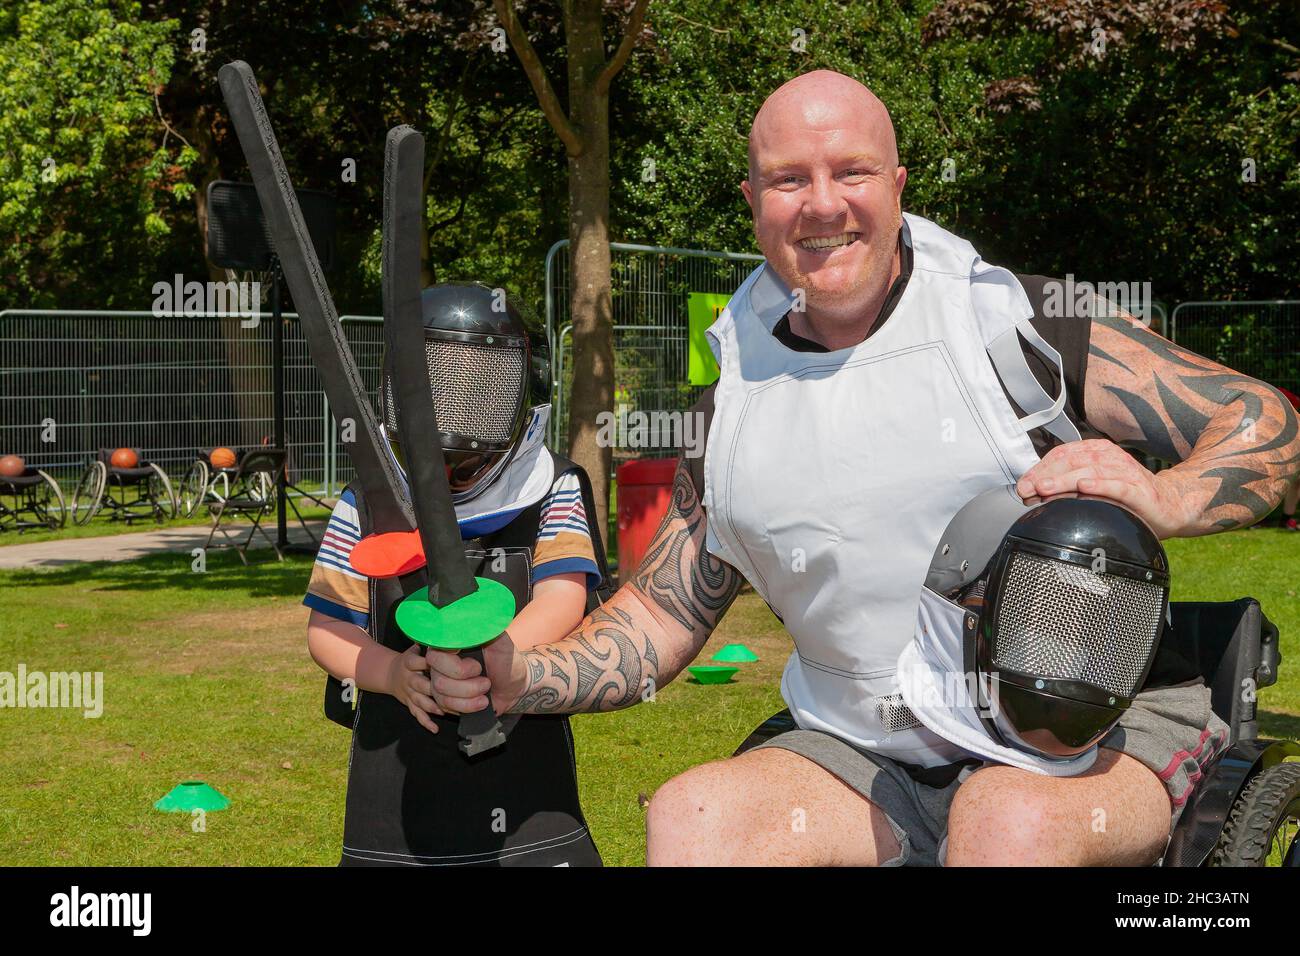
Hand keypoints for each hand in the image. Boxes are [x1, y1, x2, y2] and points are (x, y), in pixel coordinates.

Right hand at [385, 643, 444, 732]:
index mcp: (409, 663)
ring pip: (420, 702)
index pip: (417, 662)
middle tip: (452, 693)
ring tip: (447, 711)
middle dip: (434, 690)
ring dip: (434, 707)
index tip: (442, 664)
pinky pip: (416, 714)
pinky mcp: (409, 703)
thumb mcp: (413, 650)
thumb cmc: (408, 660)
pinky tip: (435, 729)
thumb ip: (427, 645)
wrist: (389, 674)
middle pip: (420, 685)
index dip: (428, 663)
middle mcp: (408, 678)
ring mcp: (408, 693)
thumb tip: (442, 635)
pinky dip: (425, 722)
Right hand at [425, 630, 528, 716]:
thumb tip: (469, 615)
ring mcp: (440, 679)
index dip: (453, 662)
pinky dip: (468, 706)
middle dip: (466, 682)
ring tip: (486, 688)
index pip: (436, 650)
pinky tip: (481, 701)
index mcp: (451, 642)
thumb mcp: (499, 640)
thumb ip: (484, 627)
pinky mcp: (444, 698)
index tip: (474, 665)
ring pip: (441, 693)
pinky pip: (445, 706)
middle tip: (486, 679)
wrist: (513, 686)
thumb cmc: (507, 660)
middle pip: (438, 676)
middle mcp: (441, 660)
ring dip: (470, 694)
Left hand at [1015, 439, 1189, 537]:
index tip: (1022, 485)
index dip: (1039, 469)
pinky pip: (1117, 485)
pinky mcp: (1139, 489)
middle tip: (1027, 489)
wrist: (1169, 504)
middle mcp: (1110, 457)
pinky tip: (1084, 487)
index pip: (1061, 455)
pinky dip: (1100, 484)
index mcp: (1096, 452)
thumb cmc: (1126, 497)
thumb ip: (1068, 484)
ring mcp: (1126, 471)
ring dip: (1064, 480)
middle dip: (1045, 476)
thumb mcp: (1093, 485)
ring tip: (1044, 488)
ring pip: (1090, 471)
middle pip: (1071, 461)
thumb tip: (1033, 490)